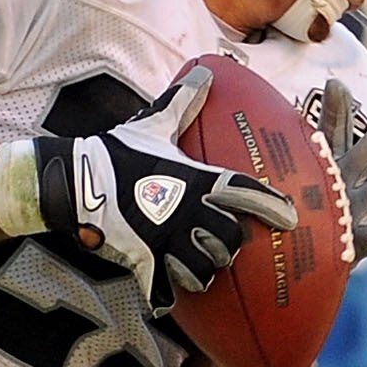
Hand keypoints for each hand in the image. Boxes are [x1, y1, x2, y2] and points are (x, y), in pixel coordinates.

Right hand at [36, 66, 295, 299]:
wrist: (76, 181)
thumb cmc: (117, 152)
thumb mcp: (154, 124)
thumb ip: (183, 102)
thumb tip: (206, 70)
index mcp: (194, 180)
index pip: (242, 191)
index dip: (269, 204)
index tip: (290, 217)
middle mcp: (186, 212)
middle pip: (230, 240)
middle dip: (231, 244)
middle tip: (224, 243)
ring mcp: (166, 239)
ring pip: (204, 269)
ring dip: (205, 271)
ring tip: (199, 268)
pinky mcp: (144, 260)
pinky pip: (165, 290)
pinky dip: (167, 296)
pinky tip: (166, 296)